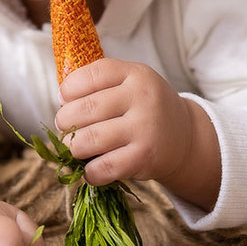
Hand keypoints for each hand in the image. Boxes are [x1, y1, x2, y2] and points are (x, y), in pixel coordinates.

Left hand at [55, 58, 220, 209]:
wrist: (185, 136)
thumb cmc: (144, 107)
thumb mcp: (130, 82)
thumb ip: (98, 83)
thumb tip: (61, 100)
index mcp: (135, 73)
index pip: (88, 76)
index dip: (68, 90)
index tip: (65, 99)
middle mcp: (142, 97)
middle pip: (83, 110)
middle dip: (64, 122)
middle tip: (66, 127)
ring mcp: (144, 128)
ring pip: (88, 140)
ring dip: (73, 148)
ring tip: (76, 147)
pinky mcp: (144, 157)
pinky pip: (103, 167)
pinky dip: (90, 172)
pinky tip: (92, 169)